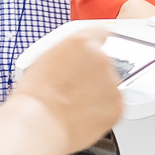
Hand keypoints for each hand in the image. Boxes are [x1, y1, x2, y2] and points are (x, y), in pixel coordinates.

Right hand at [7, 27, 123, 154]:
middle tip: (72, 88)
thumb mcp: (43, 59)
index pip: (100, 32)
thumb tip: (72, 57)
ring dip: (97, 92)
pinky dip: (102, 110)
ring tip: (73, 104)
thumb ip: (66, 53)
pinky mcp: (118, 105)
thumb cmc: (35, 96)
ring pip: (109, 84)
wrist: (41, 123)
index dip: (93, 44)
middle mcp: (102, 58)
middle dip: (92, 73)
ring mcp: (113, 82)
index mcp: (82, 42)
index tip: (92, 52)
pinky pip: (113, 105)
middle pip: (104, 61)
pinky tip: (82, 114)